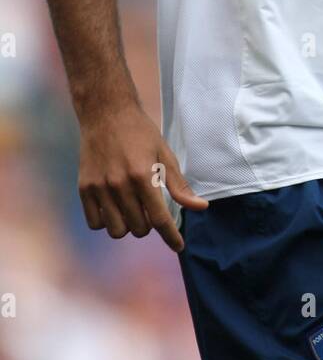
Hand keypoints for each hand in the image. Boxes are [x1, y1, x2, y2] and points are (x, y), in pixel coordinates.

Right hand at [78, 103, 207, 251]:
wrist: (106, 113)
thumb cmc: (141, 133)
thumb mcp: (165, 155)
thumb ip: (179, 185)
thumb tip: (201, 207)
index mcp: (143, 176)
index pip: (160, 219)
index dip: (171, 236)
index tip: (178, 246)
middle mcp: (119, 185)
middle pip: (139, 228)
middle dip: (149, 224)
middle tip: (150, 208)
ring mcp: (99, 188)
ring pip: (117, 230)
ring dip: (128, 226)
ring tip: (132, 209)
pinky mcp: (84, 188)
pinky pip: (95, 223)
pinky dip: (106, 221)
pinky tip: (114, 208)